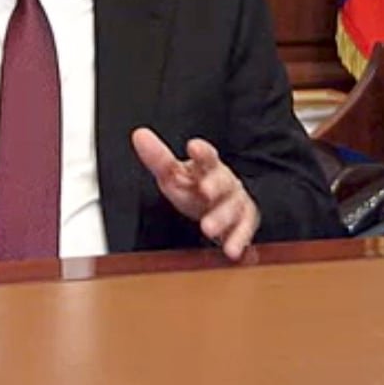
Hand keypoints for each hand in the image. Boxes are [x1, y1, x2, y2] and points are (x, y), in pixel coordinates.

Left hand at [131, 127, 259, 259]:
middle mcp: (224, 182)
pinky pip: (243, 230)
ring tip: (208, 228)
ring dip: (221, 217)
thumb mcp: (172, 175)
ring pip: (231, 207)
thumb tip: (139, 135)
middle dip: (215, 185)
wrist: (216, 207)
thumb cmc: (193, 188)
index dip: (201, 151)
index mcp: (206, 167)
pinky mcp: (244, 221)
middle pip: (222, 180)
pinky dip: (238, 240)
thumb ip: (158, 158)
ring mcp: (235, 201)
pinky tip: (231, 249)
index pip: (206, 155)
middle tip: (205, 191)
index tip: (194, 147)